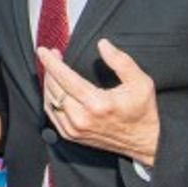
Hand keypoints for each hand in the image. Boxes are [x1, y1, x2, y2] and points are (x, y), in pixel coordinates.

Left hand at [37, 39, 159, 166]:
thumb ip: (121, 61)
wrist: (144, 142)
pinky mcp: (72, 136)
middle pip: (54, 88)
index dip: (51, 62)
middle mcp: (82, 118)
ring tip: (53, 69)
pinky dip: (50, 98)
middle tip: (53, 55)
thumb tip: (102, 44)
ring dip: (48, 82)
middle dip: (50, 68)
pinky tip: (54, 88)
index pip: (65, 78)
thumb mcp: (141, 82)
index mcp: (97, 104)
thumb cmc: (142, 110)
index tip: (43, 50)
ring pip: (50, 100)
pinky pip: (51, 114)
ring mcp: (75, 129)